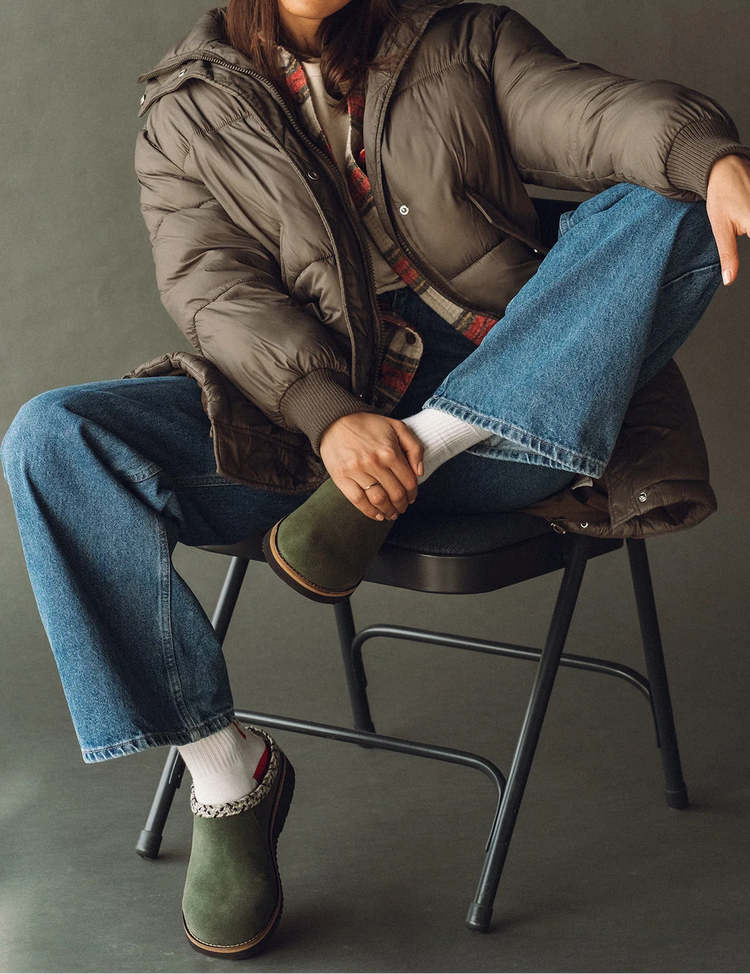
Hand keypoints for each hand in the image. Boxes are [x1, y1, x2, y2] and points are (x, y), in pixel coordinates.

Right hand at [319, 412, 423, 520]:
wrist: (335, 420)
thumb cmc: (368, 424)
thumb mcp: (397, 427)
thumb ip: (414, 447)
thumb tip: (419, 472)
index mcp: (390, 451)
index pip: (408, 481)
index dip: (412, 493)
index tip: (411, 497)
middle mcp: (374, 462)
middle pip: (395, 493)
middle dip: (402, 504)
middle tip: (402, 508)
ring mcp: (356, 471)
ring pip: (378, 500)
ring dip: (388, 511)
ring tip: (392, 514)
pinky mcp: (341, 477)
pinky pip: (358, 501)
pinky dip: (370, 512)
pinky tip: (377, 515)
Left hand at [706, 154, 749, 285]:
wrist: (726, 168)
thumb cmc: (722, 196)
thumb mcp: (720, 228)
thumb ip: (728, 255)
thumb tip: (729, 279)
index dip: (745, 263)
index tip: (743, 241)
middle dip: (748, 233)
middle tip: (740, 232)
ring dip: (749, 231)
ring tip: (742, 225)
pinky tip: (746, 223)